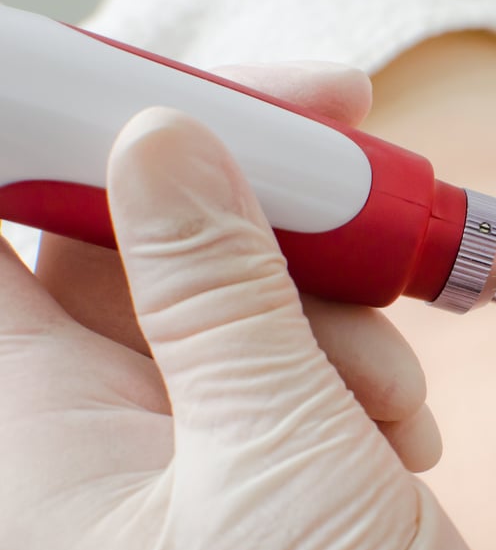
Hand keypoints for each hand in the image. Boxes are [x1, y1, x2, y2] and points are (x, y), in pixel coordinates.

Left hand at [0, 104, 484, 549]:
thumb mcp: (276, 452)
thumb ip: (216, 293)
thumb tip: (163, 141)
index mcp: (42, 431)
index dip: (51, 143)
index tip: (152, 97)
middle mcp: (97, 424)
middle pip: (137, 242)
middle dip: (256, 206)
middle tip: (347, 165)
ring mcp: (183, 437)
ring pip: (236, 292)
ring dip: (334, 311)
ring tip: (389, 393)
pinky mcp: (260, 447)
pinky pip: (292, 351)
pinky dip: (359, 366)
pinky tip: (399, 430)